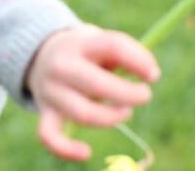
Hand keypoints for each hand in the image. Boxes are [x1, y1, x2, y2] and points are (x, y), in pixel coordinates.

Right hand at [25, 24, 159, 160]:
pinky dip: (66, 149)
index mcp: (80, 43)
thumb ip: (123, 53)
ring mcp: (51, 90)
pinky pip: (49, 136)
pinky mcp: (45, 112)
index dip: (138, 61)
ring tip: (125, 112)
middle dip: (128, 94)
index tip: (153, 75)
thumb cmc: (85, 52)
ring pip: (83, 114)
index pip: (112, 46)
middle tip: (145, 95)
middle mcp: (62, 65)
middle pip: (97, 84)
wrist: (41, 54)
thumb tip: (150, 73)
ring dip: (111, 118)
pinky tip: (86, 152)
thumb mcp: (99, 42)